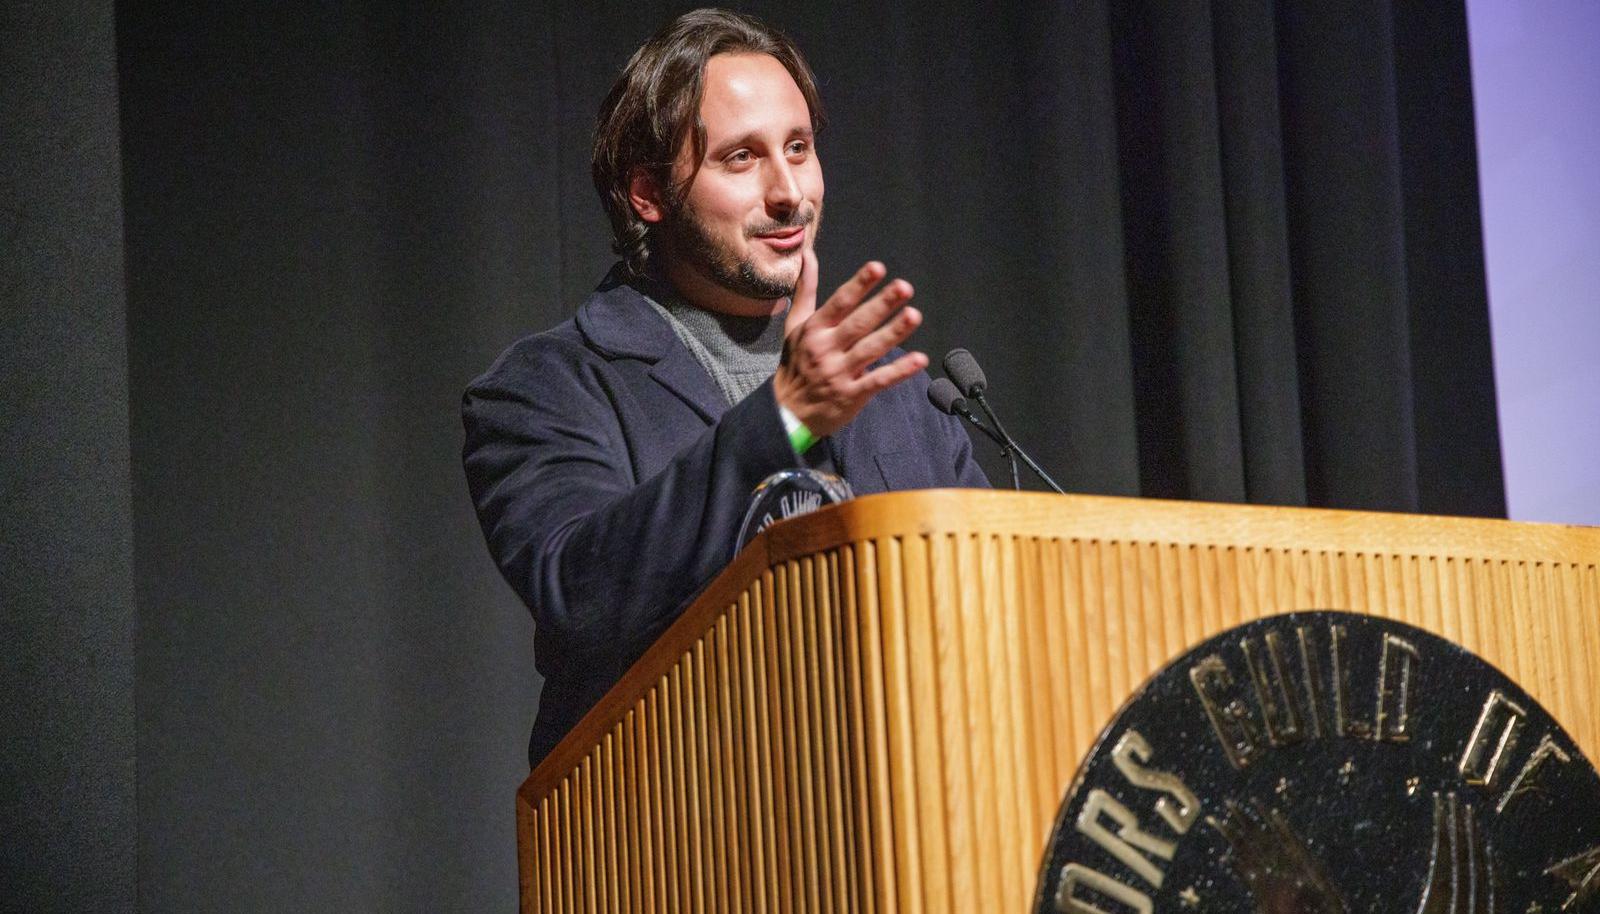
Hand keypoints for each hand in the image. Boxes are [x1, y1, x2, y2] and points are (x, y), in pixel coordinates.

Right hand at [772, 248, 927, 438]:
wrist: (786, 411)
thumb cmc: (796, 362)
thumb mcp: (795, 324)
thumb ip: (807, 289)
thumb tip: (808, 253)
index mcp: (815, 329)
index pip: (840, 302)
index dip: (859, 284)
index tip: (878, 268)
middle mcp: (826, 348)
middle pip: (858, 323)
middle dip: (882, 304)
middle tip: (904, 287)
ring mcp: (839, 372)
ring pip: (870, 349)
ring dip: (893, 333)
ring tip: (914, 315)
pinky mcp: (852, 395)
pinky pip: (878, 381)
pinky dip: (899, 371)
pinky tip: (919, 359)